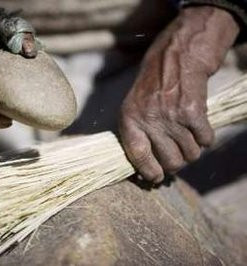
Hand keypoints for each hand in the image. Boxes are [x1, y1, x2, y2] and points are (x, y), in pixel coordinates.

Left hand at [119, 6, 238, 182]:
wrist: (175, 58)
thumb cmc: (152, 88)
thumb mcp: (132, 108)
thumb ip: (136, 136)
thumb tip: (144, 171)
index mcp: (129, 119)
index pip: (138, 156)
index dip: (149, 172)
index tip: (156, 178)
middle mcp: (149, 119)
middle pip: (170, 162)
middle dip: (176, 163)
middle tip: (176, 154)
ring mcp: (172, 116)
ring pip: (191, 154)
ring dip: (192, 150)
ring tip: (186, 136)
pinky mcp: (193, 112)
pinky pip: (206, 140)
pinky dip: (206, 138)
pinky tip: (198, 126)